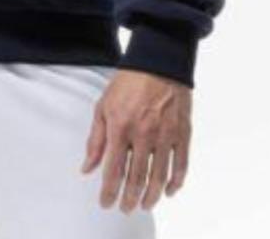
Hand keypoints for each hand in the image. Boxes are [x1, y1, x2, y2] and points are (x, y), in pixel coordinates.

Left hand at [80, 69, 191, 213]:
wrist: (158, 61)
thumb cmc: (128, 83)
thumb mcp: (103, 106)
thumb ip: (96, 140)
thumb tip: (87, 168)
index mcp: (120, 126)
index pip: (113, 169)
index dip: (109, 191)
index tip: (106, 204)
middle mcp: (143, 133)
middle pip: (137, 178)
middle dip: (130, 198)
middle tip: (126, 209)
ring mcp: (165, 134)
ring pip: (159, 176)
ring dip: (151, 196)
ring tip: (145, 205)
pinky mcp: (182, 132)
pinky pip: (181, 165)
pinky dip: (175, 182)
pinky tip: (168, 191)